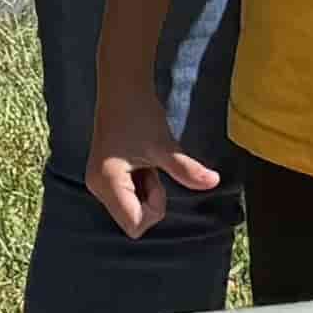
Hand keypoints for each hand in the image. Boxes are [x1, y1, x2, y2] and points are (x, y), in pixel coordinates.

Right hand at [84, 92, 219, 237]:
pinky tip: (138, 163)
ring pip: (130, 208)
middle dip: (150, 200)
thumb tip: (214, 181)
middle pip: (132, 219)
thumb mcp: (165, 145)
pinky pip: (126, 196)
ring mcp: (97, 182)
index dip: (153, 208)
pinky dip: (138, 185)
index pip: (134, 224)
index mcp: (108, 182)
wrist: (122, 89)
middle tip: (151, 168)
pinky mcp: (103, 176)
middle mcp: (97, 186)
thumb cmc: (139, 114)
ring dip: (144, 192)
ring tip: (145, 163)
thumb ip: (187, 169)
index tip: (157, 179)